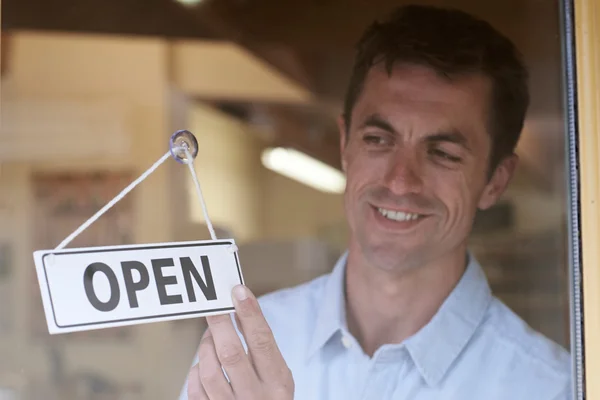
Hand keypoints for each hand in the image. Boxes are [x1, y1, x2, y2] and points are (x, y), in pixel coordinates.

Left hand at [187, 284, 293, 399]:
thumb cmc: (268, 398)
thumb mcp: (276, 376)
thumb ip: (261, 348)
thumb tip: (241, 307)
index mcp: (278, 383)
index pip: (262, 342)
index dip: (250, 314)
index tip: (238, 291)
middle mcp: (257, 398)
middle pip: (231, 353)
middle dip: (218, 325)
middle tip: (211, 306)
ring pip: (209, 370)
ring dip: (205, 347)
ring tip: (209, 337)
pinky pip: (195, 389)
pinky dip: (196, 371)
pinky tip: (203, 365)